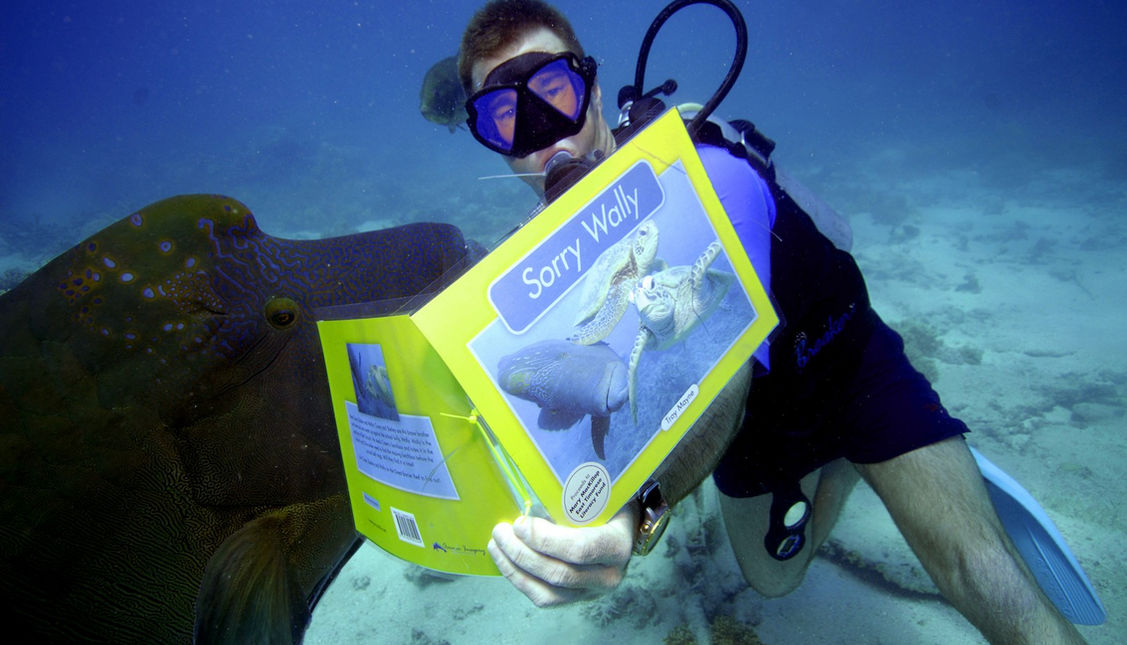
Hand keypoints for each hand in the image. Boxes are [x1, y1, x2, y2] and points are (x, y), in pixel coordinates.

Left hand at [487, 503, 637, 606]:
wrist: (625, 530)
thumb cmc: (609, 505)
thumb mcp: (603, 494)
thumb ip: (577, 491)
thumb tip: (533, 474)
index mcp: (618, 545)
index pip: (580, 549)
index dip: (545, 539)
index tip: (520, 523)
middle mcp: (609, 575)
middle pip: (558, 572)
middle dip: (522, 552)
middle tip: (501, 531)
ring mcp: (592, 592)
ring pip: (547, 590)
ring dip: (514, 568)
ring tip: (496, 545)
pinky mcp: (576, 599)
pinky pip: (543, 598)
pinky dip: (519, 580)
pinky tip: (505, 561)